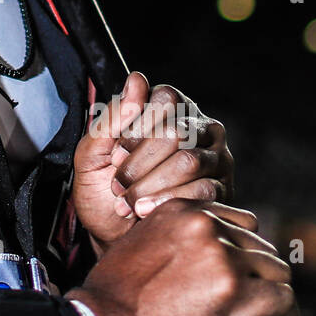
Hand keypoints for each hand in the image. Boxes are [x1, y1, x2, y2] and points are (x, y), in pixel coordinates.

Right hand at [66, 198, 297, 315]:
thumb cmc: (111, 304)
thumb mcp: (134, 252)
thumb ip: (168, 244)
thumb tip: (196, 262)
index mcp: (178, 211)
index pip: (237, 219)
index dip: (244, 250)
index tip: (242, 276)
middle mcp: (202, 226)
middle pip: (259, 244)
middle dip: (260, 275)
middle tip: (255, 305)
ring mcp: (221, 257)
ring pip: (276, 270)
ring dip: (275, 296)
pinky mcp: (235, 293)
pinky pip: (283, 300)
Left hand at [73, 71, 233, 252]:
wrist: (114, 236)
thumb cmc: (102, 189)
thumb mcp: (93, 152)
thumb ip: (112, 116)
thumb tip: (137, 79)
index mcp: (168, 107)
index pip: (164, 98)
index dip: (136, 126)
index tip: (116, 152)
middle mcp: (198, 126)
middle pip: (176, 132)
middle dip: (139, 163)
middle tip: (118, 184)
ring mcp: (215, 157)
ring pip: (189, 161)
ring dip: (151, 185)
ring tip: (128, 202)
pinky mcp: (222, 190)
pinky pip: (203, 190)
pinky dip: (167, 202)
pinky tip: (145, 212)